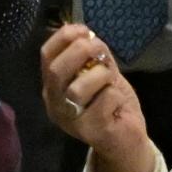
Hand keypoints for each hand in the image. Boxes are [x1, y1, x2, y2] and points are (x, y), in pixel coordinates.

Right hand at [41, 24, 152, 171]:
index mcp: (53, 86)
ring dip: (101, 76)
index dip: (63, 37)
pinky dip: (115, 95)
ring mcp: (70, 120)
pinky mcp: (91, 131)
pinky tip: (117, 104)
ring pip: (78, 88)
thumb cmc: (110, 104)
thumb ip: (93, 56)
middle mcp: (54, 104)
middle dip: (80, 51)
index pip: (45, 56)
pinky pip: (104, 101)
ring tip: (110, 82)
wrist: (126, 140)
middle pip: (55, 71)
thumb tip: (87, 34)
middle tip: (100, 50)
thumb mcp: (100, 73)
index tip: (84, 30)